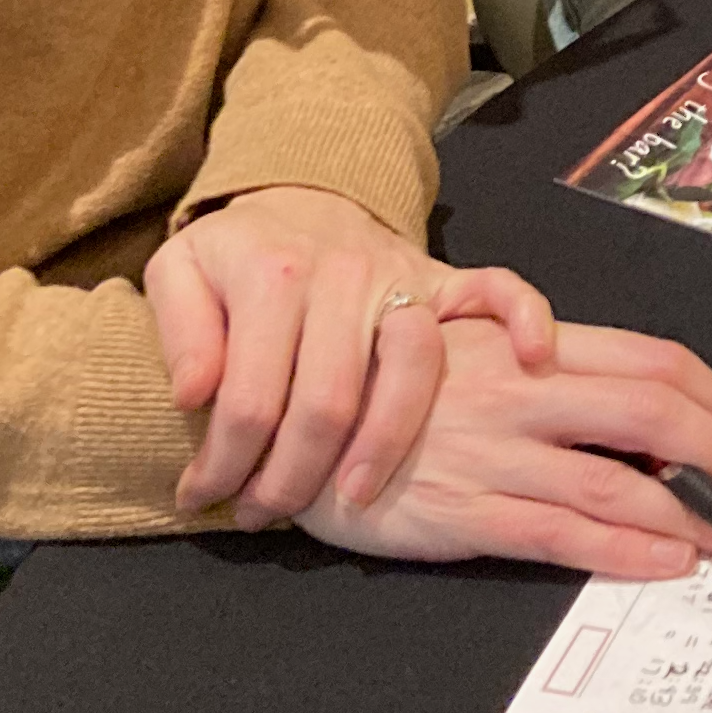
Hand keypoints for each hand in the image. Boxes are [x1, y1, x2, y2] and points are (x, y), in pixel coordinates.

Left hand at [146, 184, 558, 522]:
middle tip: (265, 516)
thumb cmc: (239, 252)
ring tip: (352, 498)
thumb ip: (180, 330)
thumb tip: (194, 395)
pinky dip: (527, 316)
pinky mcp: (445, 278)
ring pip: (411, 368)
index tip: (203, 498)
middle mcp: (343, 275)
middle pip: (329, 400)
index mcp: (271, 276)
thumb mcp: (179, 270)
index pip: (249, 396)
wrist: (303, 196)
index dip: (223, 463)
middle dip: (293, 479)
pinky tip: (532, 359)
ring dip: (385, 445)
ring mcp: (402, 276)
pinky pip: (500, 288)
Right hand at [297, 319, 711, 580]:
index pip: (657, 361)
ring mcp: (495, 450)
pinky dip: (625, 548)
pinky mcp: (462, 510)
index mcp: (536, 345)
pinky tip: (671, 561)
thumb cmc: (404, 391)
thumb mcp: (485, 357)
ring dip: (694, 512)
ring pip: (618, 477)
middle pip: (657, 411)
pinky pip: (559, 528)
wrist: (298, 421)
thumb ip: (564, 375)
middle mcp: (524, 390)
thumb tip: (657, 422)